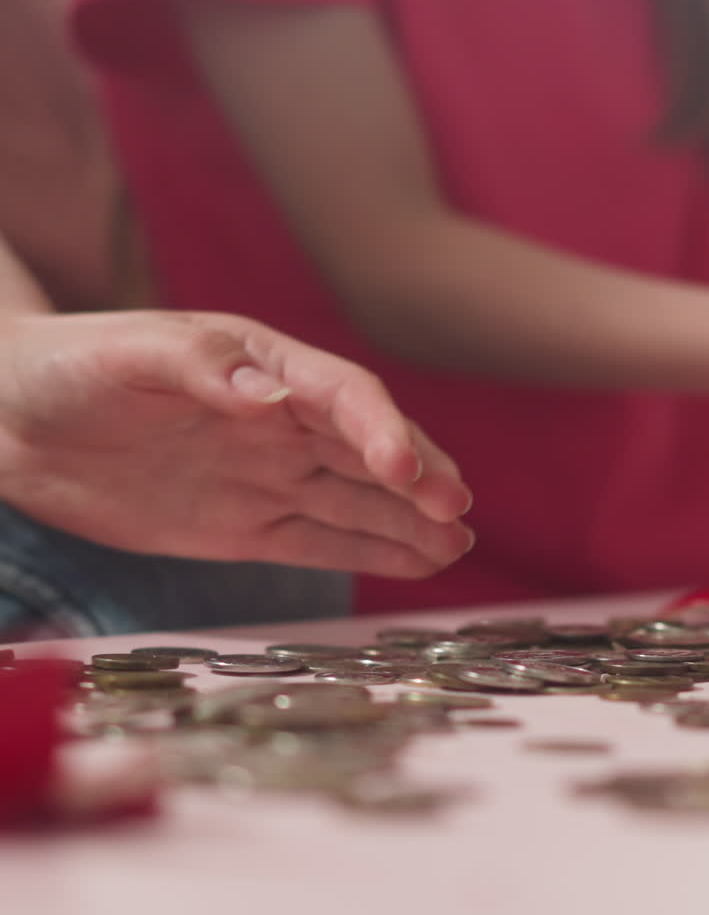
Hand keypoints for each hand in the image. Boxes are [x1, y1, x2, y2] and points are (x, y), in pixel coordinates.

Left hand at [0, 311, 472, 575]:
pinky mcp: (240, 526)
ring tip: (457, 541)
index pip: (338, 394)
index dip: (379, 428)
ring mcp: (262, 475)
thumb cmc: (67, 367)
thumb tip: (273, 396)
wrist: (10, 420)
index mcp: (258, 363)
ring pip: (352, 499)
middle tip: (455, 508)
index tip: (404, 470)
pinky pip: (315, 540)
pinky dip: (367, 551)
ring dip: (406, 518)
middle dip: (414, 474)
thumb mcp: (127, 354)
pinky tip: (416, 560)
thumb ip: (201, 370)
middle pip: (362, 447)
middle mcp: (276, 420)